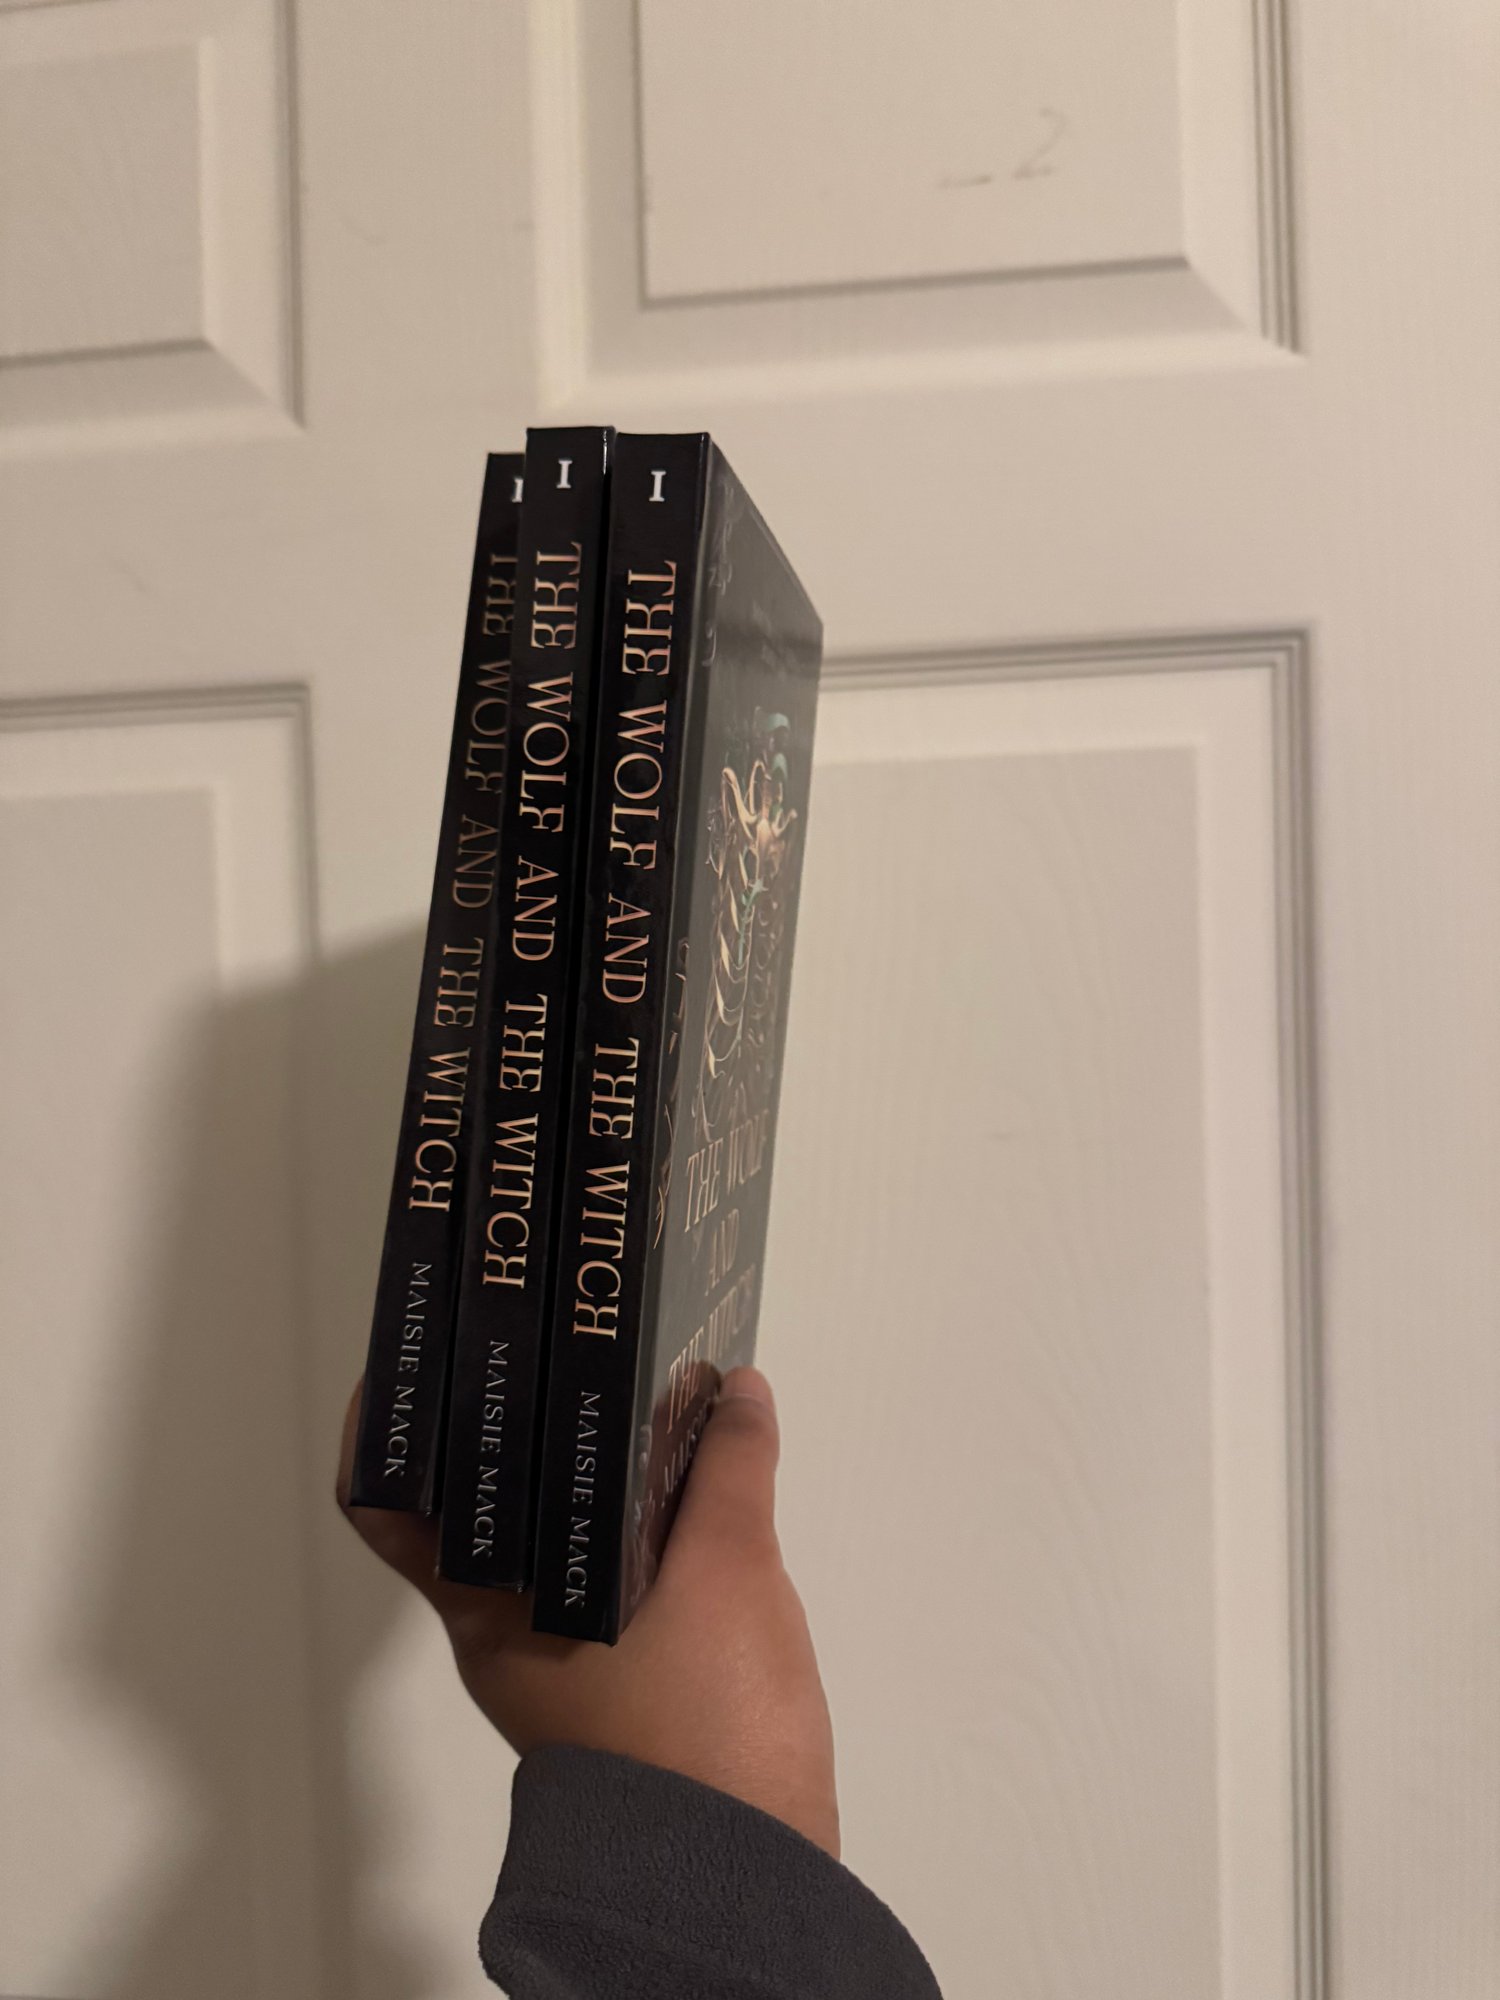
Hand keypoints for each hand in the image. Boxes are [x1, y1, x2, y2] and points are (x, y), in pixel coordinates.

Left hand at [337, 1367, 839, 1855]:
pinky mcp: (610, 1682)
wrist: (740, 1873)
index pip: (389, 1507)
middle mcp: (502, 1632)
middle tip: (551, 1345)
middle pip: (475, 1506)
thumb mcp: (730, 1572)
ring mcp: (554, 1660)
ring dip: (576, 1470)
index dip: (388, 1426)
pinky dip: (623, 1523)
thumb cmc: (704, 1725)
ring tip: (629, 1392)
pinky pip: (596, 1577)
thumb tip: (738, 1390)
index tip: (424, 1356)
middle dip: (511, 1423)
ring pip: (542, 1540)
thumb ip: (730, 1469)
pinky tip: (678, 1484)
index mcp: (487, 1608)